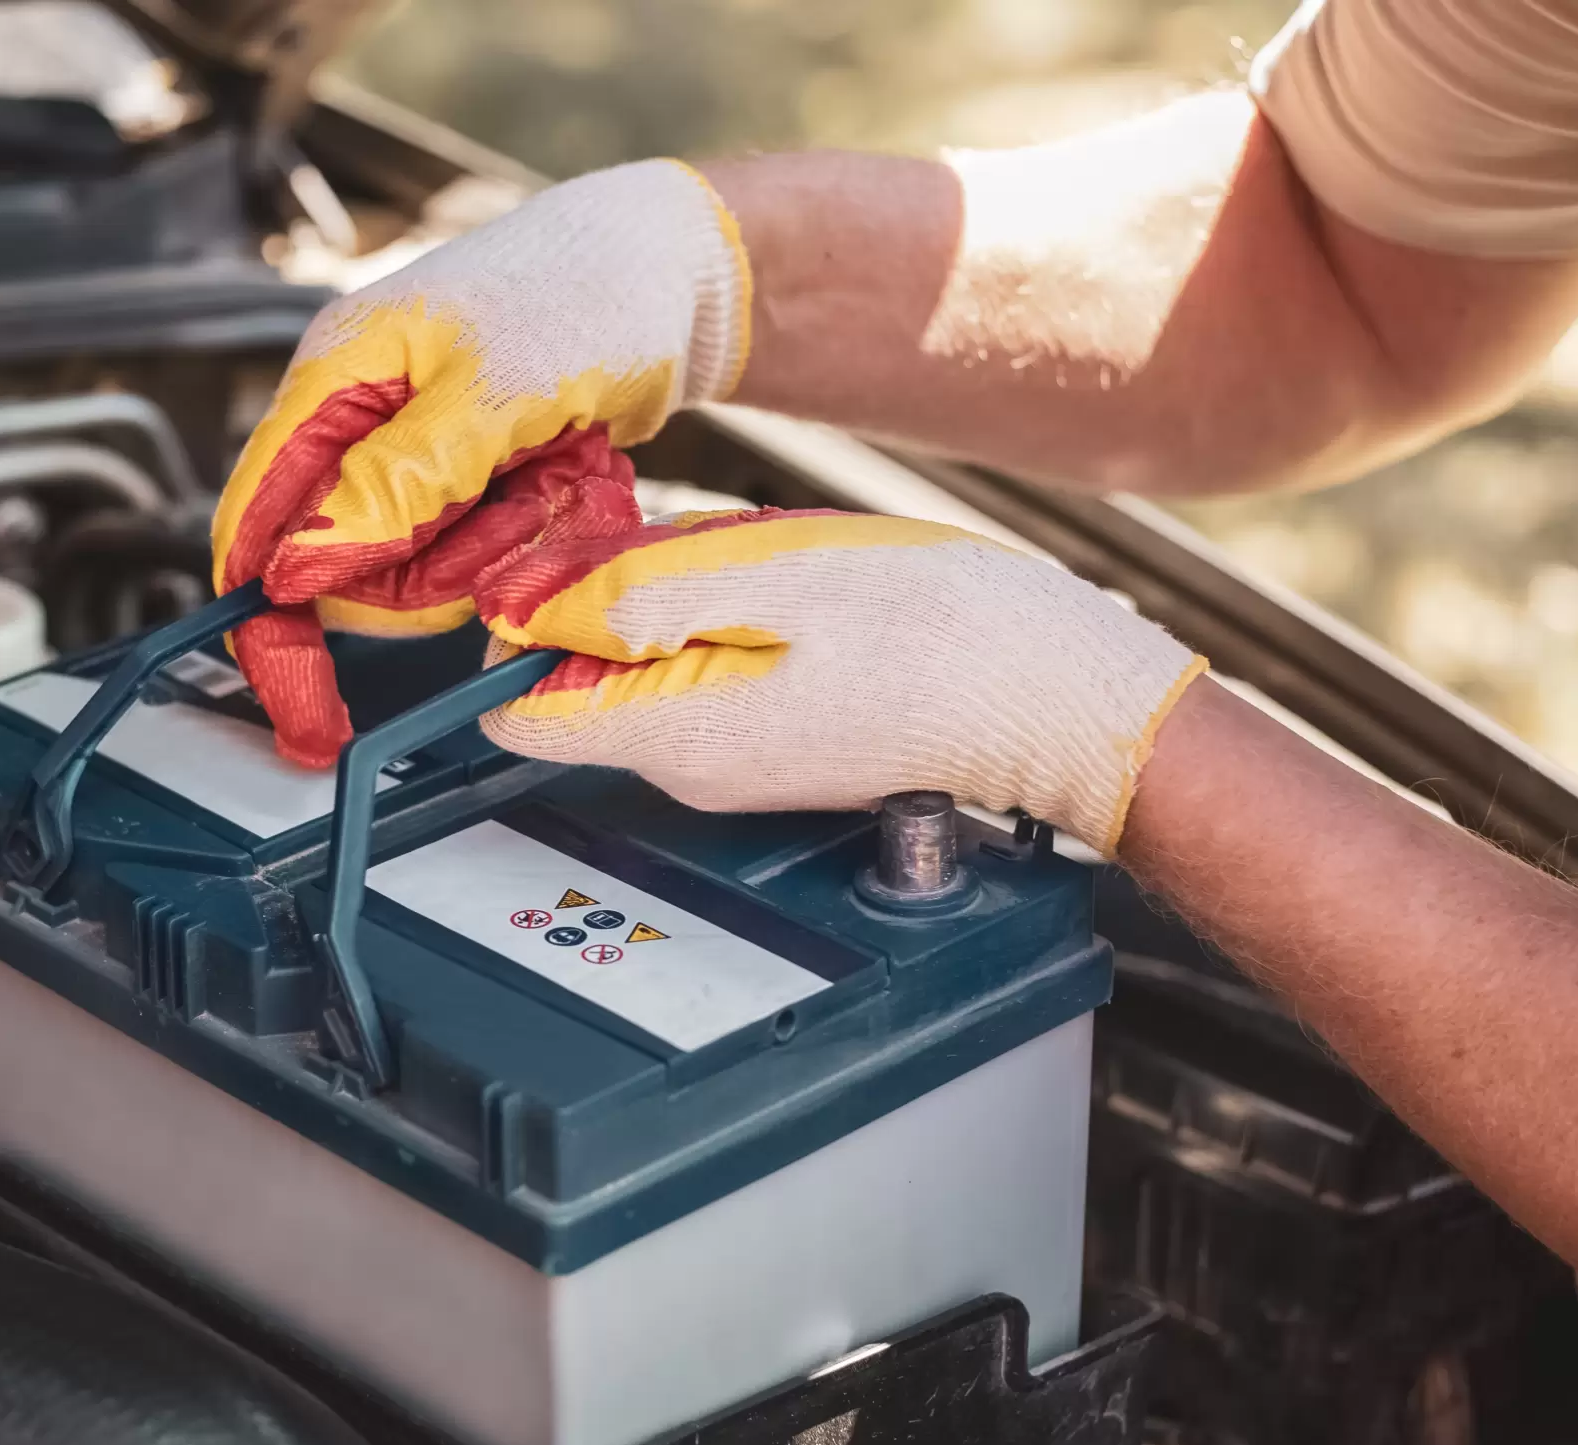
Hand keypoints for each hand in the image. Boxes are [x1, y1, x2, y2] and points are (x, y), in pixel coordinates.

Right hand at [210, 159, 751, 766]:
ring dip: (494, 547)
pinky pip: (474, 553)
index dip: (270, 627)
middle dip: (434, 569)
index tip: (306, 710)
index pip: (255, 525)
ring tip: (551, 472)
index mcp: (333, 377)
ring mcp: (412, 453)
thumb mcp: (492, 391)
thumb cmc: (588, 290)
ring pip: (417, 571)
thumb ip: (393, 482)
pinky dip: (526, 532)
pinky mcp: (464, 477)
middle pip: (345, 568)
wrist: (677, 269)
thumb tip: (299, 566)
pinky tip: (564, 474)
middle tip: (513, 506)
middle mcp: (358, 420)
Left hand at [474, 507, 1207, 854]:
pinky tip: (798, 588)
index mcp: (674, 735)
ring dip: (681, 593)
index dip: (519, 623)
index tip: (569, 558)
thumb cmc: (944, 632)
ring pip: (646, 657)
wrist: (1059, 695)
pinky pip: (707, 662)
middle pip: (581, 671)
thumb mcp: (775, 578)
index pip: (518, 707)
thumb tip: (524, 608)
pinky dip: (729, 611)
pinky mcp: (770, 736)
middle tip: (706, 543)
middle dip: (613, 591)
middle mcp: (686, 767)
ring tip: (771, 564)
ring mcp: (729, 760)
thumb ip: (637, 596)